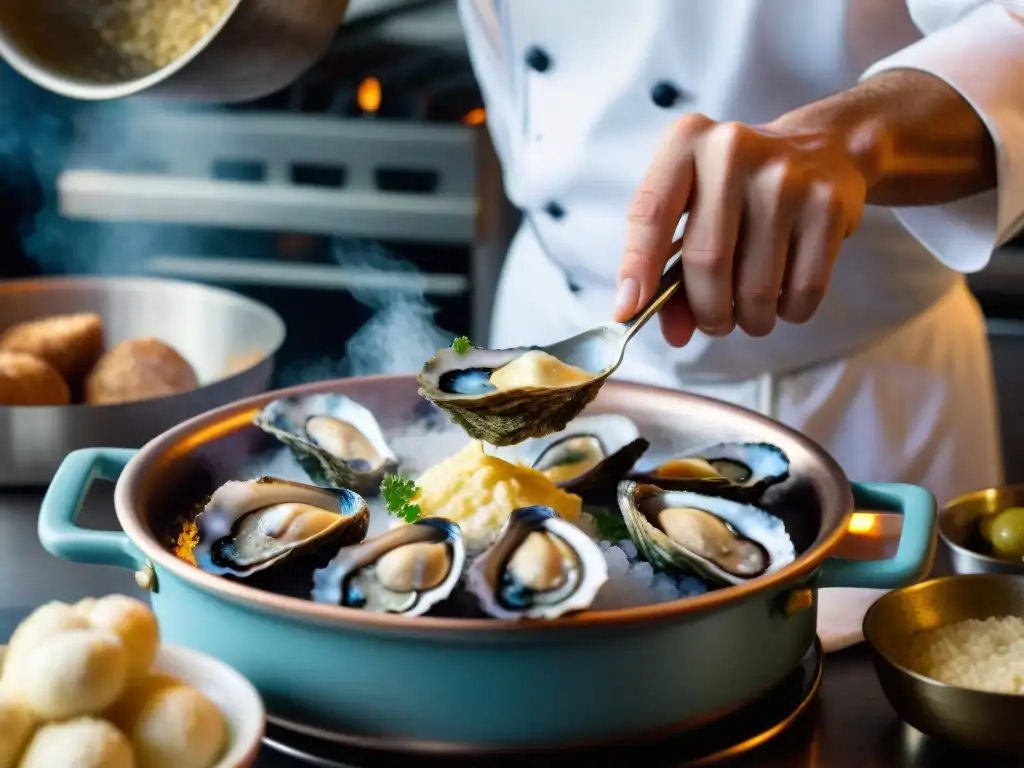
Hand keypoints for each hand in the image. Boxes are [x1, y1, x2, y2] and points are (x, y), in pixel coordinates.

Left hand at [612, 113, 869, 345]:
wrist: (823, 148)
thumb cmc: (737, 189)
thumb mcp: (694, 206)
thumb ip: (672, 268)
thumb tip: (677, 334)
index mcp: (686, 143)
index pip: (650, 214)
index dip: (637, 267)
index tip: (629, 310)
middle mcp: (733, 150)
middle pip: (707, 262)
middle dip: (707, 311)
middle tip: (714, 322)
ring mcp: (786, 177)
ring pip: (757, 287)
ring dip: (749, 319)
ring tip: (751, 310)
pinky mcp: (828, 205)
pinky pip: (803, 289)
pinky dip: (789, 311)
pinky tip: (785, 296)